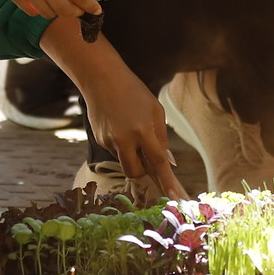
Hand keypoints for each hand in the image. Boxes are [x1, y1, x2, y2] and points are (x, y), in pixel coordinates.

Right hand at [83, 70, 185, 198]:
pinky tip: (118, 123)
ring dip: (131, 156)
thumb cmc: (133, 91)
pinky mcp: (99, 140)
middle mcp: (124, 139)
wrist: (101, 78)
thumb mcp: (155, 110)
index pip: (158, 162)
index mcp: (143, 130)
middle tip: (147, 155)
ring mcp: (109, 141)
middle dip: (143, 171)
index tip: (174, 196)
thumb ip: (162, 137)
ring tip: (130, 130)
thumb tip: (168, 161)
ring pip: (124, 162)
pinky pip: (114, 151)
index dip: (167, 181)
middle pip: (136, 173)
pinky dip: (121, 144)